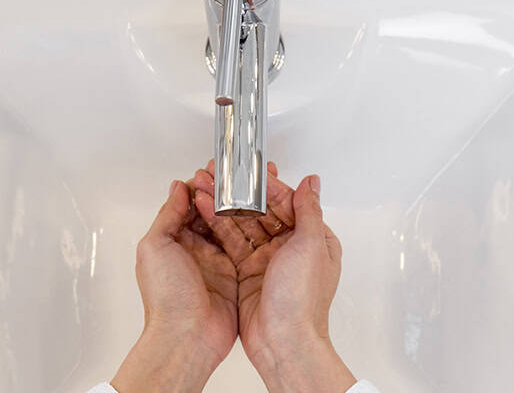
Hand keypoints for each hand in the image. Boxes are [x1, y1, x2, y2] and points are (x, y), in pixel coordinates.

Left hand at [111, 180, 237, 392]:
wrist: (188, 337)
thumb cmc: (167, 298)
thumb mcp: (155, 247)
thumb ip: (168, 215)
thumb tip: (178, 188)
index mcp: (173, 240)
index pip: (189, 203)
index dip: (203, 185)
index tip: (217, 170)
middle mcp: (195, 249)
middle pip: (213, 211)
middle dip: (225, 193)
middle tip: (240, 175)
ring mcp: (217, 261)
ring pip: (231, 225)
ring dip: (241, 207)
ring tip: (254, 188)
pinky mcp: (236, 274)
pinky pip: (247, 245)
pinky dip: (254, 229)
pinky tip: (262, 214)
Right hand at [192, 163, 355, 392]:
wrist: (283, 340)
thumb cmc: (302, 300)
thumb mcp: (311, 245)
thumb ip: (308, 210)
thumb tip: (311, 182)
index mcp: (312, 239)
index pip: (286, 202)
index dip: (263, 185)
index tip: (244, 172)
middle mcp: (289, 248)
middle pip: (261, 211)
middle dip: (237, 193)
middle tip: (215, 176)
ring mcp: (267, 260)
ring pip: (242, 225)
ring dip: (222, 206)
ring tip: (202, 188)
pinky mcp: (246, 273)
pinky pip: (231, 243)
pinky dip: (217, 226)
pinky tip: (203, 211)